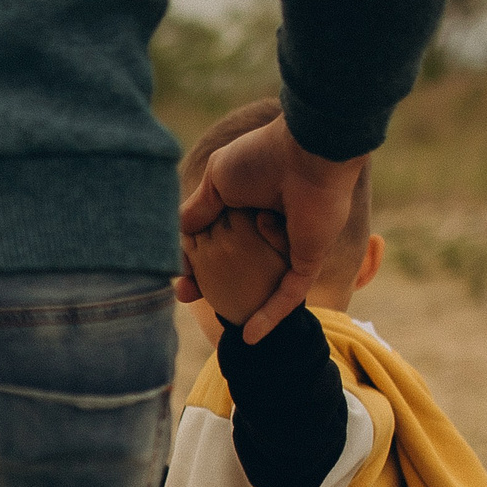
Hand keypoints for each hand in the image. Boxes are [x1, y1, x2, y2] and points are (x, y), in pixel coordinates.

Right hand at [179, 113, 363, 340]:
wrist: (308, 151)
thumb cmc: (262, 157)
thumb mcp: (216, 181)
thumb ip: (197, 210)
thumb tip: (181, 238)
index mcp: (248, 206)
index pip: (217, 240)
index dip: (195, 260)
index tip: (178, 275)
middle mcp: (270, 228)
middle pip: (236, 266)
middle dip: (210, 284)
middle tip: (186, 296)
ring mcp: (291, 245)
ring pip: (259, 281)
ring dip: (238, 301)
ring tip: (217, 316)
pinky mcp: (308, 258)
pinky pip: (289, 293)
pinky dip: (271, 315)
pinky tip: (251, 336)